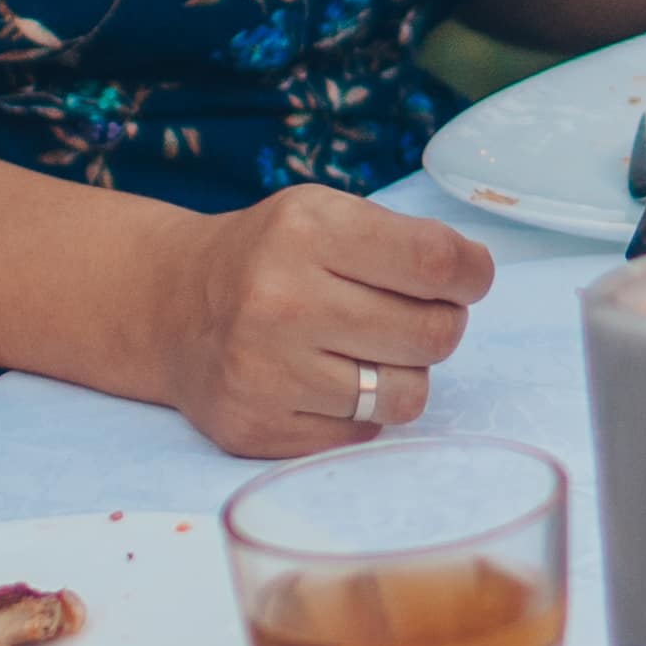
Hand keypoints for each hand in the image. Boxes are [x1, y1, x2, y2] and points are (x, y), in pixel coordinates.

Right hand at [164, 184, 491, 458]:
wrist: (171, 307)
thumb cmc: (270, 257)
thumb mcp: (322, 214)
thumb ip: (401, 239)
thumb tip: (474, 276)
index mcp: (305, 231)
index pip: (435, 262)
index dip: (473, 274)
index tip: (469, 279)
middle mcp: (280, 301)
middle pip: (432, 333)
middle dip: (441, 324)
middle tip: (413, 315)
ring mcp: (264, 372)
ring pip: (407, 395)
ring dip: (404, 373)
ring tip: (370, 350)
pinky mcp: (255, 427)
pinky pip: (362, 431)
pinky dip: (360, 410)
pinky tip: (325, 381)